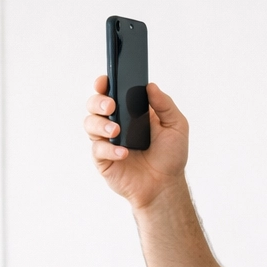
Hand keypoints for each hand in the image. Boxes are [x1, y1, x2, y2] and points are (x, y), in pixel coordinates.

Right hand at [83, 75, 189, 209]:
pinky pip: (97, 149)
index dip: (104, 84)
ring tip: (116, 131)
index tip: (106, 81)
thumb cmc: (171, 156)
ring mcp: (108, 141)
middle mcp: (116, 123)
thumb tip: (151, 86)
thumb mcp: (176, 126)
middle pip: (94, 105)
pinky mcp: (103, 159)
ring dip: (101, 124)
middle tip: (112, 107)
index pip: (112, 92)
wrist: (166, 185)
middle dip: (98, 102)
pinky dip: (110, 149)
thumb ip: (164, 104)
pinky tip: (124, 153)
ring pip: (90, 124)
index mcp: (130, 111)